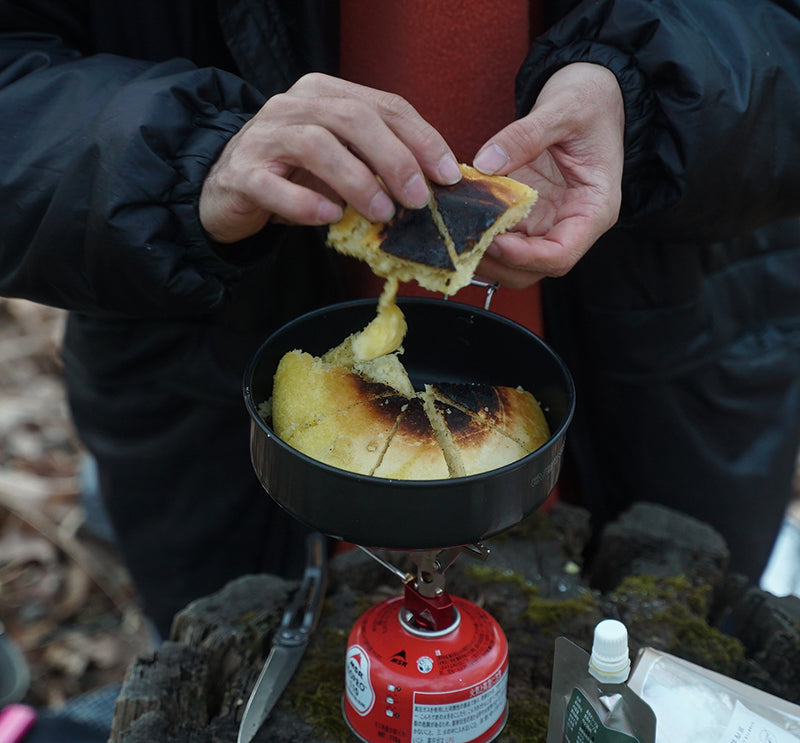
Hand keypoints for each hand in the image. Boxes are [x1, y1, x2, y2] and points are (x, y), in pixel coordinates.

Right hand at [199, 72, 461, 242]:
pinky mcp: (241, 173)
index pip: (384, 106)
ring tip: (382, 213)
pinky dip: (305, 202)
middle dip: (395, 159)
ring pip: (317, 145)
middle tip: (418, 198)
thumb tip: (430, 187)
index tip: (448, 174)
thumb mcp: (342, 161)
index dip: (422, 138)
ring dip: (358, 181)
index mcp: (325, 95)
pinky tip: (330, 218)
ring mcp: (264, 137)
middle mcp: (293, 106)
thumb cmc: (294, 176)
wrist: (226, 189)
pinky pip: (273, 185)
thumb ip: (377, 163)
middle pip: (353, 119)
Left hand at [472, 63, 624, 287]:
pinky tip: (456, 220)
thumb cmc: (590, 100)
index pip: (561, 254)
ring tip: (453, 235)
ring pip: (513, 262)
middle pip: (533, 268)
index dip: (526, 256)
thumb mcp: (563, 109)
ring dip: (483, 256)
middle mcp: (570, 224)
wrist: (591, 91)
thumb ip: (525, 136)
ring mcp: (547, 222)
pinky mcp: (527, 214)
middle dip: (497, 263)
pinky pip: (501, 236)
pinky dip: (479, 233)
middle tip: (462, 243)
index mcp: (593, 209)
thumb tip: (486, 162)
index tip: (494, 241)